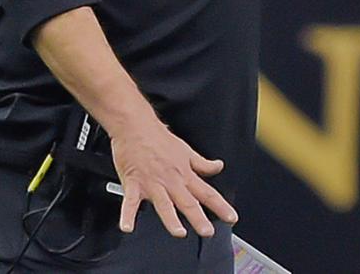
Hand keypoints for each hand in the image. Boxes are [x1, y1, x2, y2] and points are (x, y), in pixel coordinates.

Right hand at [111, 118, 237, 238]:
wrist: (136, 127)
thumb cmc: (159, 139)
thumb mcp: (187, 150)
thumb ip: (202, 164)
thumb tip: (218, 167)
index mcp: (184, 174)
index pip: (207, 192)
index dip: (220, 206)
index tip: (231, 217)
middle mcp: (171, 181)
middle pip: (188, 202)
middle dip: (199, 218)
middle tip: (208, 232)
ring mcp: (152, 183)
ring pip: (164, 204)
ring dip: (171, 219)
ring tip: (179, 232)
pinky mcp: (133, 184)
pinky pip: (129, 202)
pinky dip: (127, 215)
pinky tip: (128, 227)